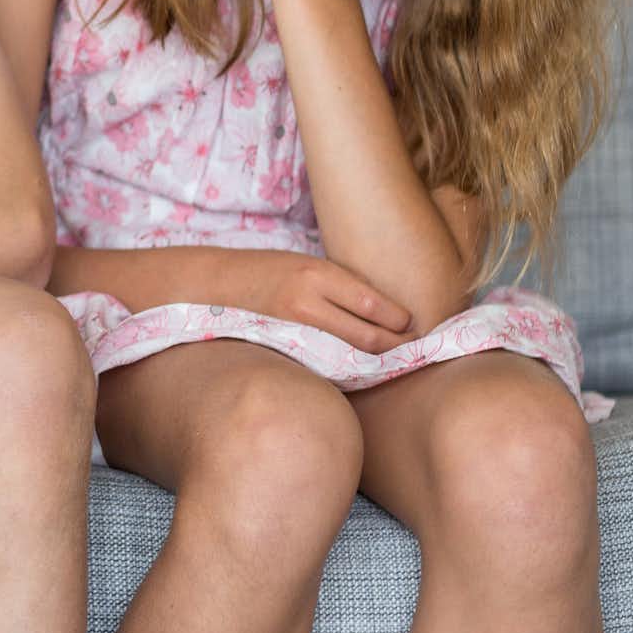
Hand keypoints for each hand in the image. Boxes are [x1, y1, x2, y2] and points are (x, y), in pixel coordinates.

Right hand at [211, 249, 416, 353]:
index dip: (400, 320)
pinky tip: (361, 367)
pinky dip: (350, 367)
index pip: (373, 305)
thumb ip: (344, 287)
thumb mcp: (309, 265)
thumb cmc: (269, 270)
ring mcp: (294, 331)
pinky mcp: (287, 350)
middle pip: (368, 337)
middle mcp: (306, 304)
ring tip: (394, 358)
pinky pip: (330, 364)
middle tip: (413, 346)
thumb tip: (389, 311)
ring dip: (378, 360)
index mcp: (316, 274)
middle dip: (397, 345)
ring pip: (352, 355)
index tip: (411, 323)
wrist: (219, 286)